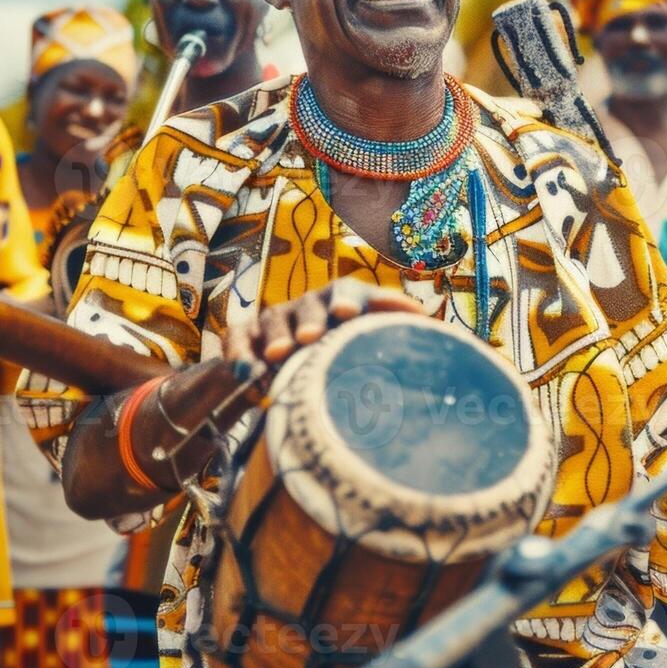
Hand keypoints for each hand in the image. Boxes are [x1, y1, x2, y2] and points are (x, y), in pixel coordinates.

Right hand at [225, 278, 425, 369]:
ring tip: (280, 355)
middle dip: (311, 319)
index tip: (347, 313)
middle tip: (312, 336)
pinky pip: (239, 340)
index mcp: (342, 304)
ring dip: (276, 336)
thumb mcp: (364, 346)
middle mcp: (308, 307)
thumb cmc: (340, 357)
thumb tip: (427, 322)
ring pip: (273, 320)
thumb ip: (388, 331)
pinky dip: (241, 354)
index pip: (348, 293)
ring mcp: (274, 320)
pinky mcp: (244, 337)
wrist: (285, 373)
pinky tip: (248, 371)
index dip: (346, 301)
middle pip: (309, 305)